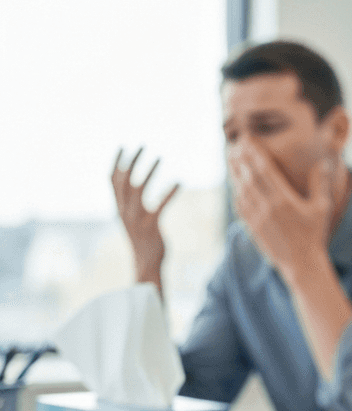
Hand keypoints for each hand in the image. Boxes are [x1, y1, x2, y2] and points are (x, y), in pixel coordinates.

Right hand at [111, 147, 178, 287]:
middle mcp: (124, 212)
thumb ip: (130, 203)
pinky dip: (169, 192)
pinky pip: (160, 206)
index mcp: (119, 208)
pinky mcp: (150, 226)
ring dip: (149, 171)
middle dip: (131, 161)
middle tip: (142, 145)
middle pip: (123, 181)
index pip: (112, 182)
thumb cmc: (143, 239)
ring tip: (160, 157)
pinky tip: (180, 181)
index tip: (122, 146)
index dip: (115, 163)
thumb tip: (131, 186)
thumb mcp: (132, 218)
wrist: (146, 264)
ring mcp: (136, 219)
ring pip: (138, 189)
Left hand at [228, 146, 334, 285]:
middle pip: (249, 177)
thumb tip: (322, 162)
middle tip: (235, 143)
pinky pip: (240, 206)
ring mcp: (257, 219)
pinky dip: (236, 192)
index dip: (255, 153)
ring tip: (231, 158)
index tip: (248, 139)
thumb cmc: (314, 235)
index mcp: (283, 200)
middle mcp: (267, 208)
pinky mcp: (253, 229)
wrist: (301, 265)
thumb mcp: (322, 207)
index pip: (265, 170)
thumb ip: (320, 183)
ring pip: (241, 190)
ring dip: (235, 173)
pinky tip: (235, 184)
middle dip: (241, 159)